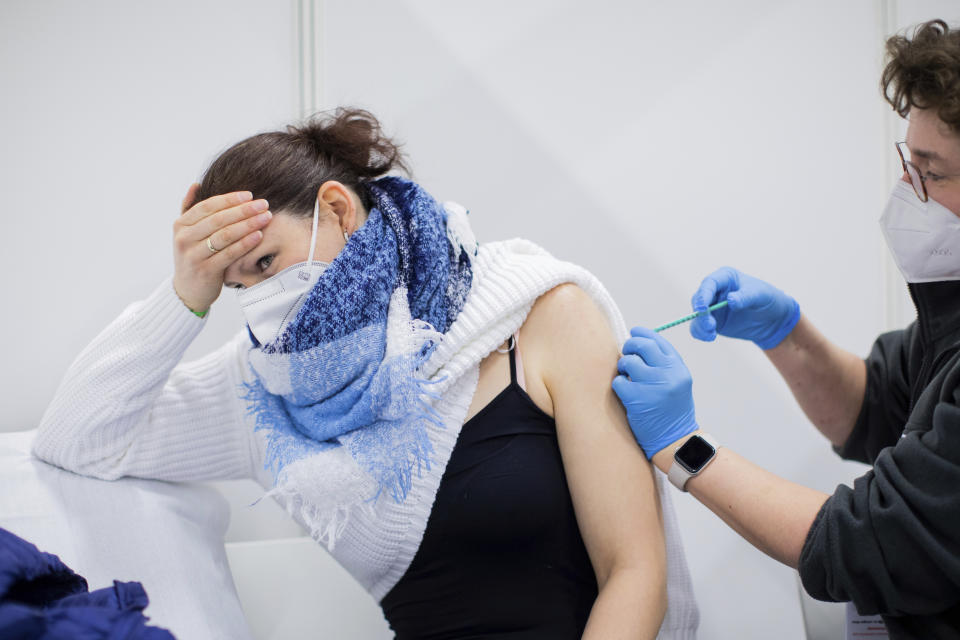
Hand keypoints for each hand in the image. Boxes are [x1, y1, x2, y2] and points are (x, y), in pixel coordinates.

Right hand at [171, 184, 271, 312]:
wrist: (188, 290)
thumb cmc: (194, 257)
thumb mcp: (188, 233)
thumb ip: (190, 209)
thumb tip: (196, 184)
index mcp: (181, 225)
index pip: (208, 206)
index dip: (230, 199)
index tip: (250, 195)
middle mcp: (184, 238)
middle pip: (218, 219)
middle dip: (244, 210)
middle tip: (263, 204)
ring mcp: (193, 255)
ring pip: (224, 235)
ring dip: (248, 224)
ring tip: (265, 217)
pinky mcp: (205, 270)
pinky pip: (229, 254)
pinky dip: (245, 243)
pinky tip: (259, 235)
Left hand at [612, 327, 697, 458]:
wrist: (675, 440)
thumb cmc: (673, 410)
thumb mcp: (678, 383)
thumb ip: (664, 364)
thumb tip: (640, 343)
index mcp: (679, 369)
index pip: (659, 342)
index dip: (644, 334)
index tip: (635, 332)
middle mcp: (668, 375)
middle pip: (642, 346)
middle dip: (630, 346)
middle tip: (627, 352)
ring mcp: (652, 386)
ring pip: (628, 362)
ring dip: (623, 367)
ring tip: (627, 376)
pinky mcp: (637, 399)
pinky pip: (618, 381)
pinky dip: (619, 384)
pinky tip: (625, 392)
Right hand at [690, 267, 799, 349]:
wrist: (772, 319)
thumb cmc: (768, 299)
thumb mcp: (760, 295)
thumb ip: (745, 297)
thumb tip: (730, 300)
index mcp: (725, 278)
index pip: (709, 283)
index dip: (703, 295)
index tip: (703, 308)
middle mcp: (714, 291)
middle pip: (699, 299)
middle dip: (701, 313)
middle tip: (710, 325)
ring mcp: (711, 307)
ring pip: (696, 315)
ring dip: (700, 325)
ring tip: (711, 334)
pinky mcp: (712, 321)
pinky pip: (699, 327)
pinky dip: (701, 333)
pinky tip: (710, 337)